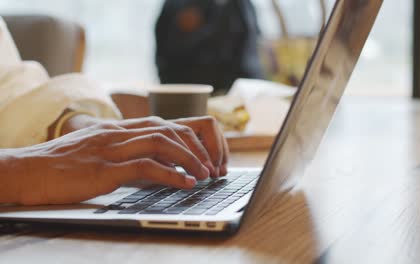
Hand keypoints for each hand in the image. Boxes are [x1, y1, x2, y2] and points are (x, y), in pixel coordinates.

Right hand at [62, 115, 228, 177]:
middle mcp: (119, 133)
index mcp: (119, 129)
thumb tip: (158, 164)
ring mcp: (111, 149)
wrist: (27, 170)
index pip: (164, 123)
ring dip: (190, 158)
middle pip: (169, 129)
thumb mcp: (99, 151)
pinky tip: (185, 183)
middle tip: (211, 166)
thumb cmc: (62, 164)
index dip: (190, 137)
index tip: (203, 155)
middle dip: (197, 146)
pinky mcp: (104, 168)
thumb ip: (126, 151)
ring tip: (205, 174)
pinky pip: (146, 166)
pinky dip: (171, 174)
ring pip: (162, 142)